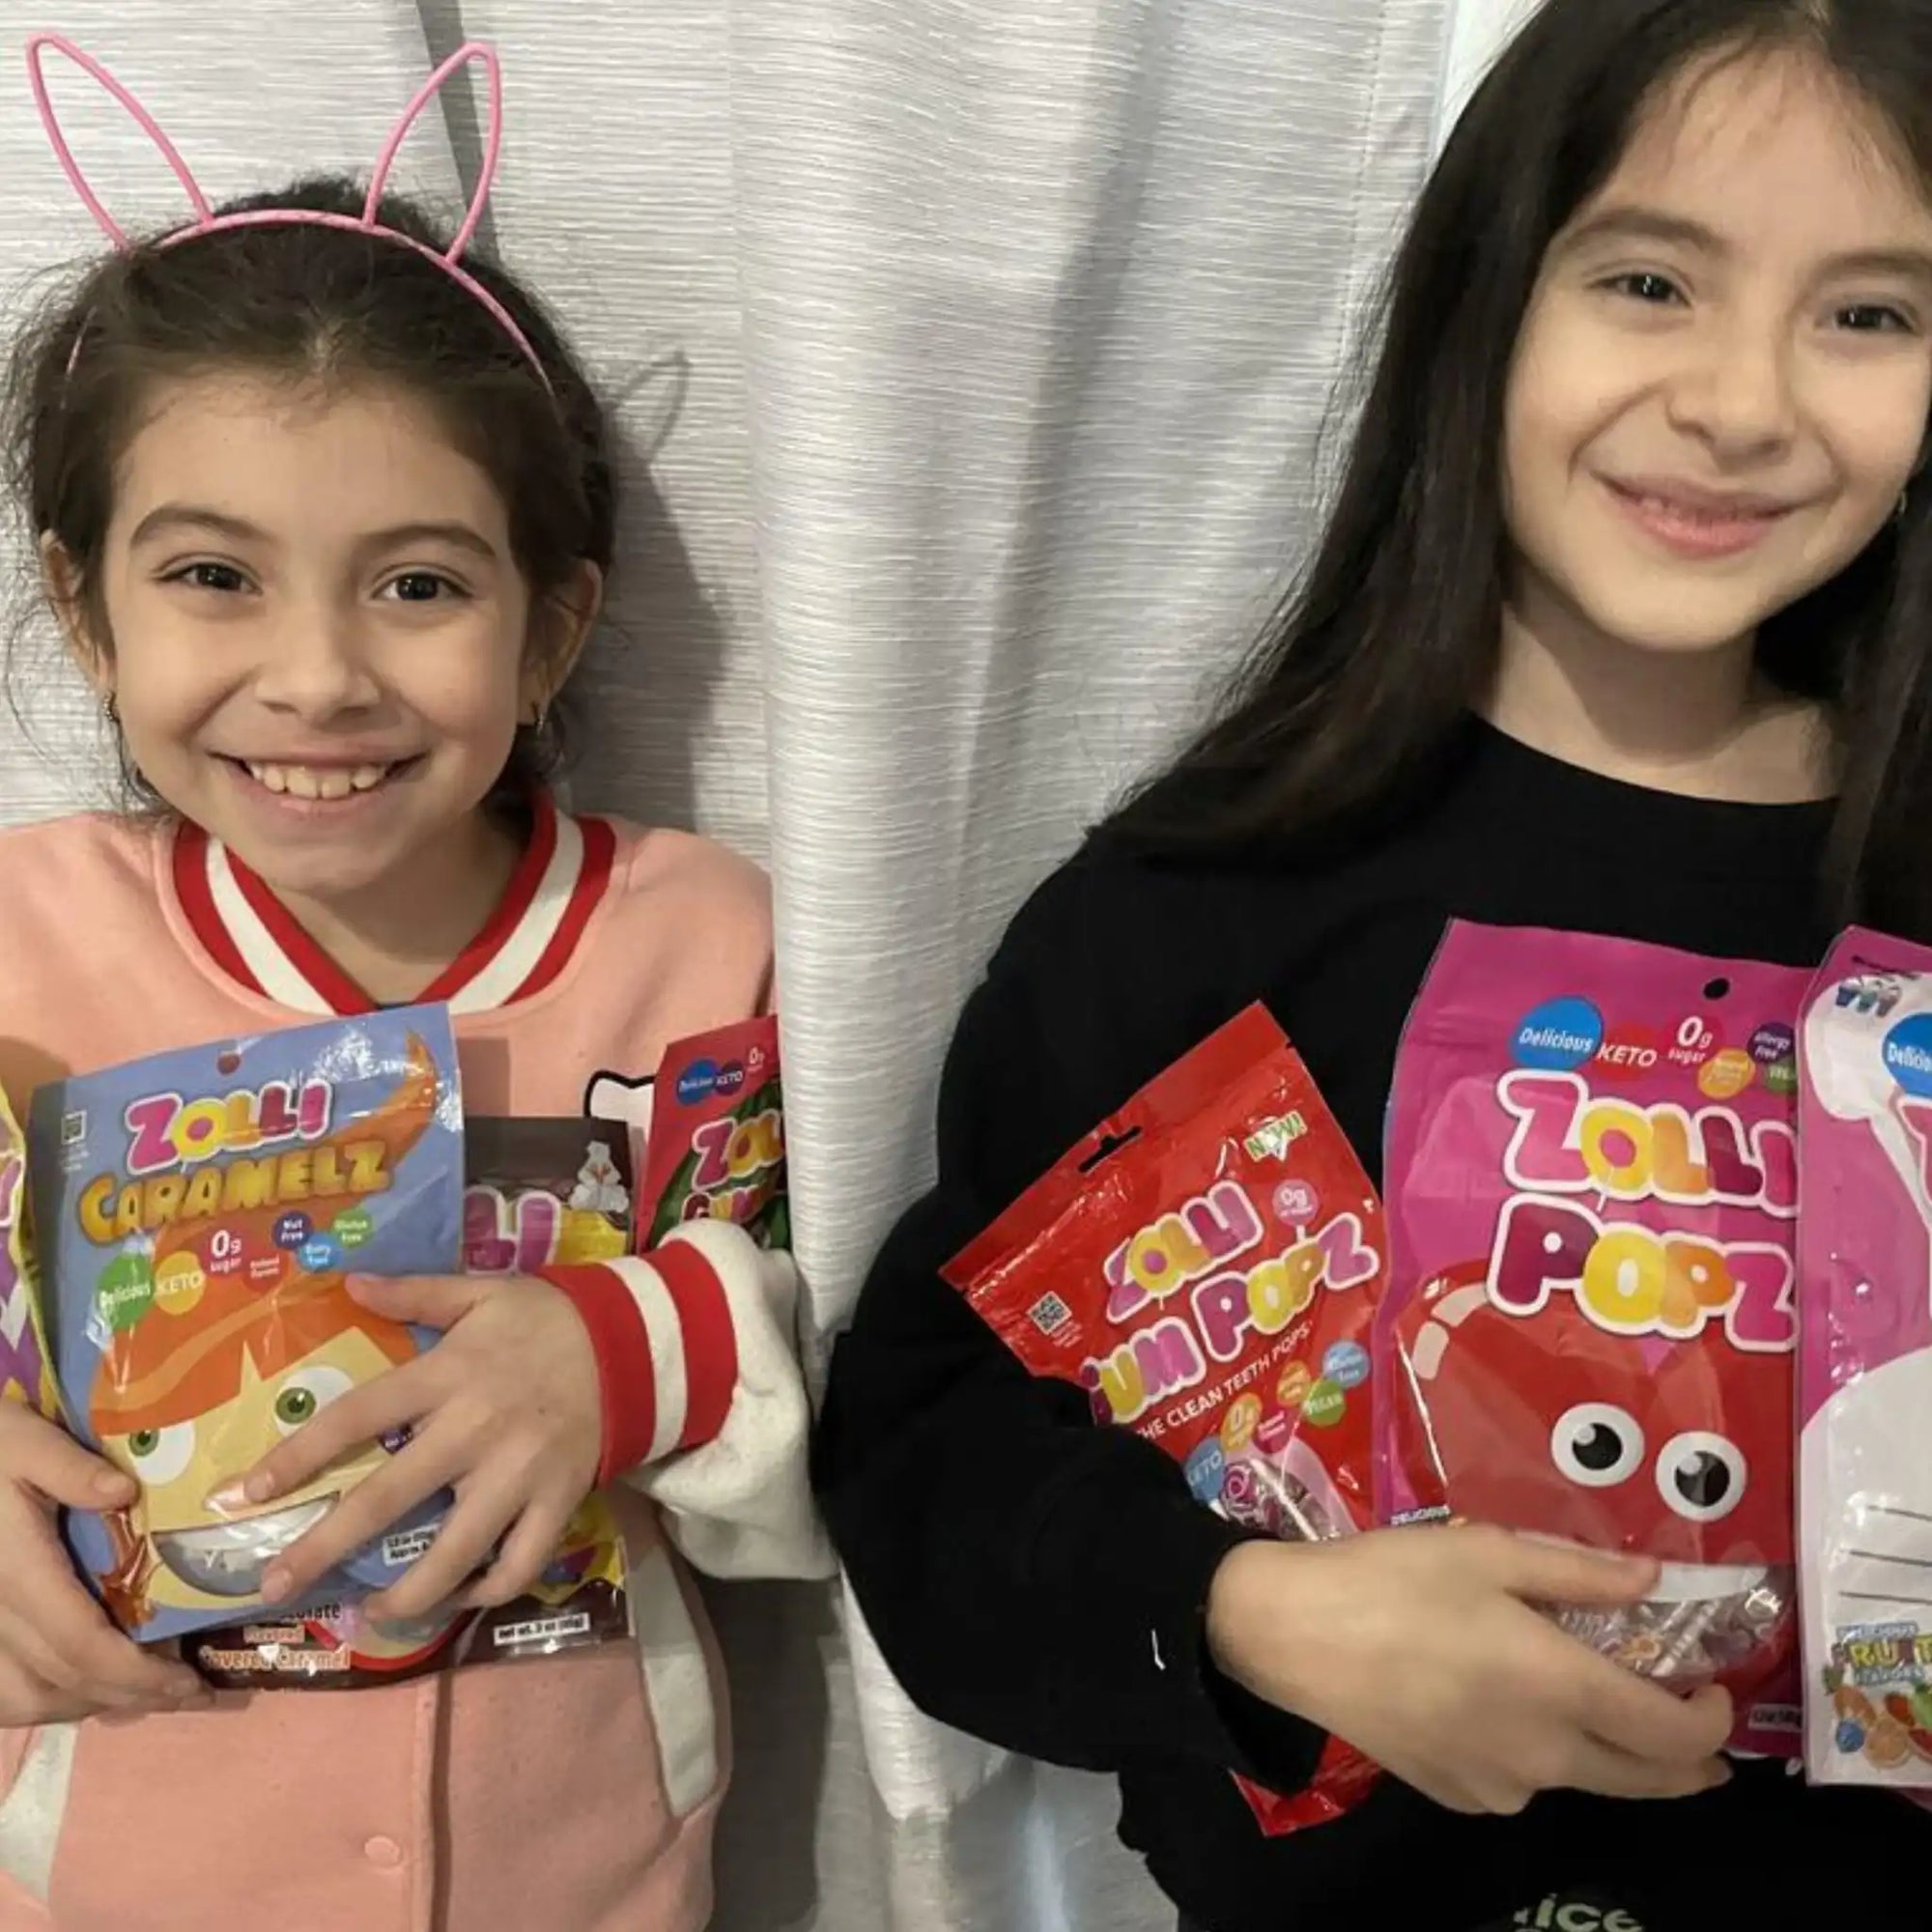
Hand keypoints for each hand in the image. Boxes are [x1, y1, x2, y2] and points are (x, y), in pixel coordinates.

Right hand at [0, 1403, 207, 1724]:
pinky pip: (2, 1692)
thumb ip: (68, 1466)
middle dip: (134, 1695)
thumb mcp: (22, 1440)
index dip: (136, 1673)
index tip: (190, 1680)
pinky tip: (87, 1688)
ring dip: (92, 1705)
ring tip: (151, 1692)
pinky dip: (46, 1701)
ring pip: (27, 1699)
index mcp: (15, 1570)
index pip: (79, 1643)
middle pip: (64, 1679)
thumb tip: (123, 1491)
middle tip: (193, 1692)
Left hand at [238, 1274, 601, 1620]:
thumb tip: (348, 1281)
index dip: (297, 1457)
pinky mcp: (558, 1502)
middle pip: (387, 1499)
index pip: (357, 1418)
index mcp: (448, 1375)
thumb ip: (416, 1293)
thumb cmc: (548, 1317)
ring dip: (404, 1594)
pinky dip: (483, 1592)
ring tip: (369, 1612)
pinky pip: (517, 1565)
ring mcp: (519, 1475)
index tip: (246, 1493)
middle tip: (273, 1585)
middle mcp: (475, 1431)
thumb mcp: (483, 1291)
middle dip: (323, 1547)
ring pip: (454, 1552)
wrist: (636, 1341)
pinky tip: (455, 1597)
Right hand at [1207, 1524, 1732, 1815]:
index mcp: (1561, 1689)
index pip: (1673, 1734)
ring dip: (1607, 1752)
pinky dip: (1541, 1755)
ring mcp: (1499, 1785)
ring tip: (1586, 1700)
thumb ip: (1579, 1571)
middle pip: (1646, 1781)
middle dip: (1689, 1764)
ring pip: (1581, 1779)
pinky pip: (1523, 1781)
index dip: (1711, 1719)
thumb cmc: (1393, 1579)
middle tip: (1702, 1739)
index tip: (1713, 1686)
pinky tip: (1505, 1711)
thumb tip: (1653, 1581)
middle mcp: (1544, 1754)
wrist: (1292, 1634)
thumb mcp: (1487, 1552)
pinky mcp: (1457, 1794)